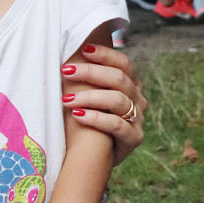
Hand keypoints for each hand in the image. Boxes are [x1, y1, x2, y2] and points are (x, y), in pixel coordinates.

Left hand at [60, 43, 145, 162]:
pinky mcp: (133, 139)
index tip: (83, 50)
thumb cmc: (84, 120)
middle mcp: (137, 99)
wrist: (92, 158)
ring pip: (118, 100)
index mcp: (130, 84)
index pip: (123, 63)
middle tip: (65, 71)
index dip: (105, 54)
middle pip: (119, 79)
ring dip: (90, 96)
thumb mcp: (86, 94)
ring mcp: (138, 119)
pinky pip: (117, 125)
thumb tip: (74, 45)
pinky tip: (78, 115)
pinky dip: (96, 118)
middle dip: (91, 72)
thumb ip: (85, 74)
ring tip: (66, 99)